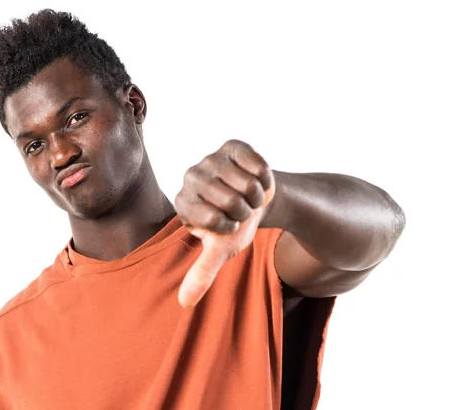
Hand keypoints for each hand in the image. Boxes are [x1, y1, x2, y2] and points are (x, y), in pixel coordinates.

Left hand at [174, 140, 275, 307]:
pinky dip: (265, 177)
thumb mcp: (221, 249)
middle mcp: (191, 177)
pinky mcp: (232, 145)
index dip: (231, 226)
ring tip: (248, 195)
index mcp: (183, 203)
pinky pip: (258, 165)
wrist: (257, 199)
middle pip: (231, 201)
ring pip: (247, 184)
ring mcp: (211, 158)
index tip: (228, 224)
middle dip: (245, 211)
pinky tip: (255, 178)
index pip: (214, 220)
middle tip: (241, 208)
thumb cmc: (235, 225)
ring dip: (257, 195)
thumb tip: (184, 304)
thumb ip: (202, 273)